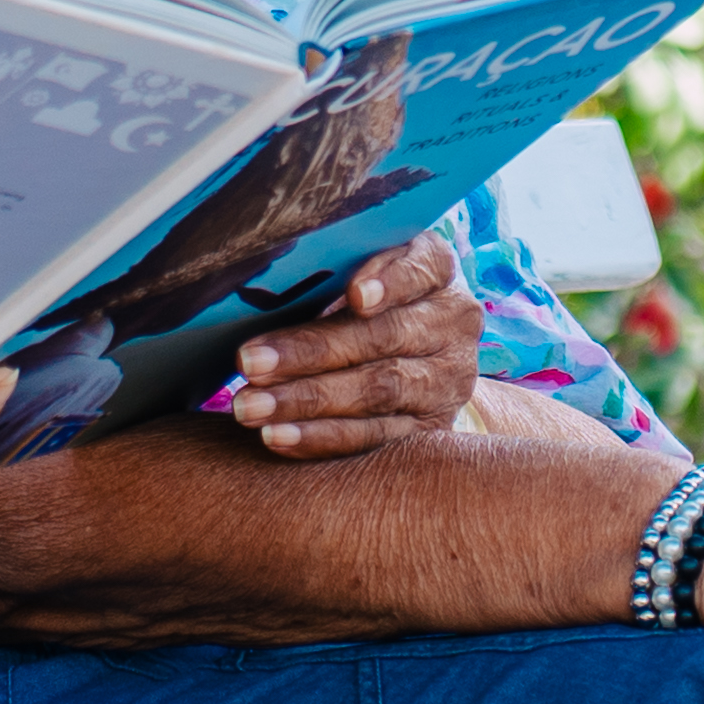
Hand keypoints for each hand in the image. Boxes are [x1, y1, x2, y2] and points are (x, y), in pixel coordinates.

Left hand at [211, 234, 481, 457]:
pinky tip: (277, 436)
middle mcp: (453, 325)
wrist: (412, 359)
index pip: (425, 266)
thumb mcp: (355, 272)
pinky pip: (374, 437)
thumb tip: (263, 284)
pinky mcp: (432, 427)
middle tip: (250, 362)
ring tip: (251, 406)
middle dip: (312, 351)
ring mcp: (448, 381)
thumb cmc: (359, 301)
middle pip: (385, 336)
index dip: (392, 280)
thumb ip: (329, 272)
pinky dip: (320, 437)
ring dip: (308, 401)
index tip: (355, 295)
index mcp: (438, 273)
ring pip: (377, 391)